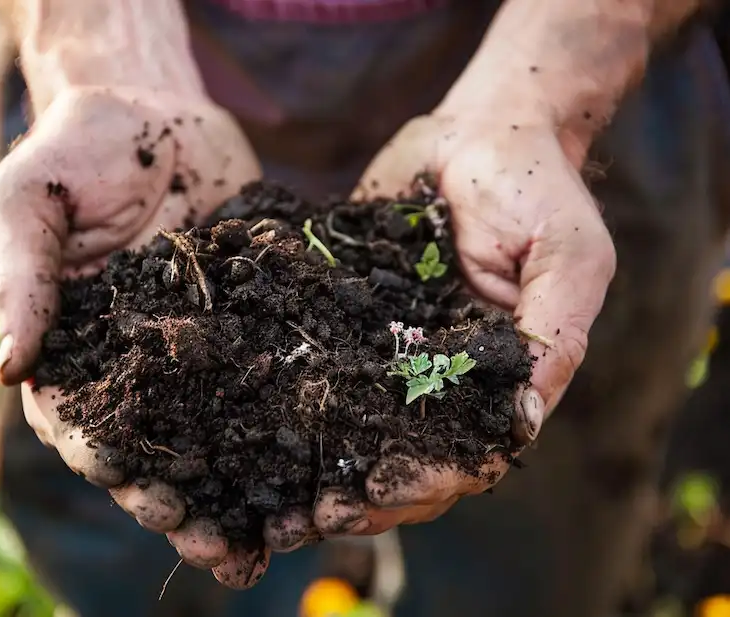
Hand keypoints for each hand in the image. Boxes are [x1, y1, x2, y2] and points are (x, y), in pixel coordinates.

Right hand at [0, 85, 288, 586]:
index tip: (151, 496)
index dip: (115, 466)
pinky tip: (317, 458)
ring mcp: (197, 346)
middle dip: (183, 499)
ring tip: (274, 534)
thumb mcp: (33, 201)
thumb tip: (11, 365)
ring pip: (215, 429)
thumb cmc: (79, 149)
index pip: (85, 424)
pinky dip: (286, 421)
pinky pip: (266, 375)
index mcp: (75, 347)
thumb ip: (23, 278)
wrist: (155, 110)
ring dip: (239, 484)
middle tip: (222, 547)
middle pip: (155, 446)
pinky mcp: (248, 320)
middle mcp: (137, 361)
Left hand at [306, 108, 614, 535]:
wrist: (478, 130)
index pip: (464, 453)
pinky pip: (319, 358)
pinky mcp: (350, 312)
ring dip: (318, 464)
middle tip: (311, 514)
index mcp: (494, 376)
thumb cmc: (534, 188)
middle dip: (361, 491)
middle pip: (402, 453)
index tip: (376, 496)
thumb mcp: (565, 257)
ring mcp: (390, 347)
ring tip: (275, 496)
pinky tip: (251, 420)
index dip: (423, 482)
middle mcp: (439, 374)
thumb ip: (552, 336)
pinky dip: (289, 395)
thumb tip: (523, 422)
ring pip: (354, 423)